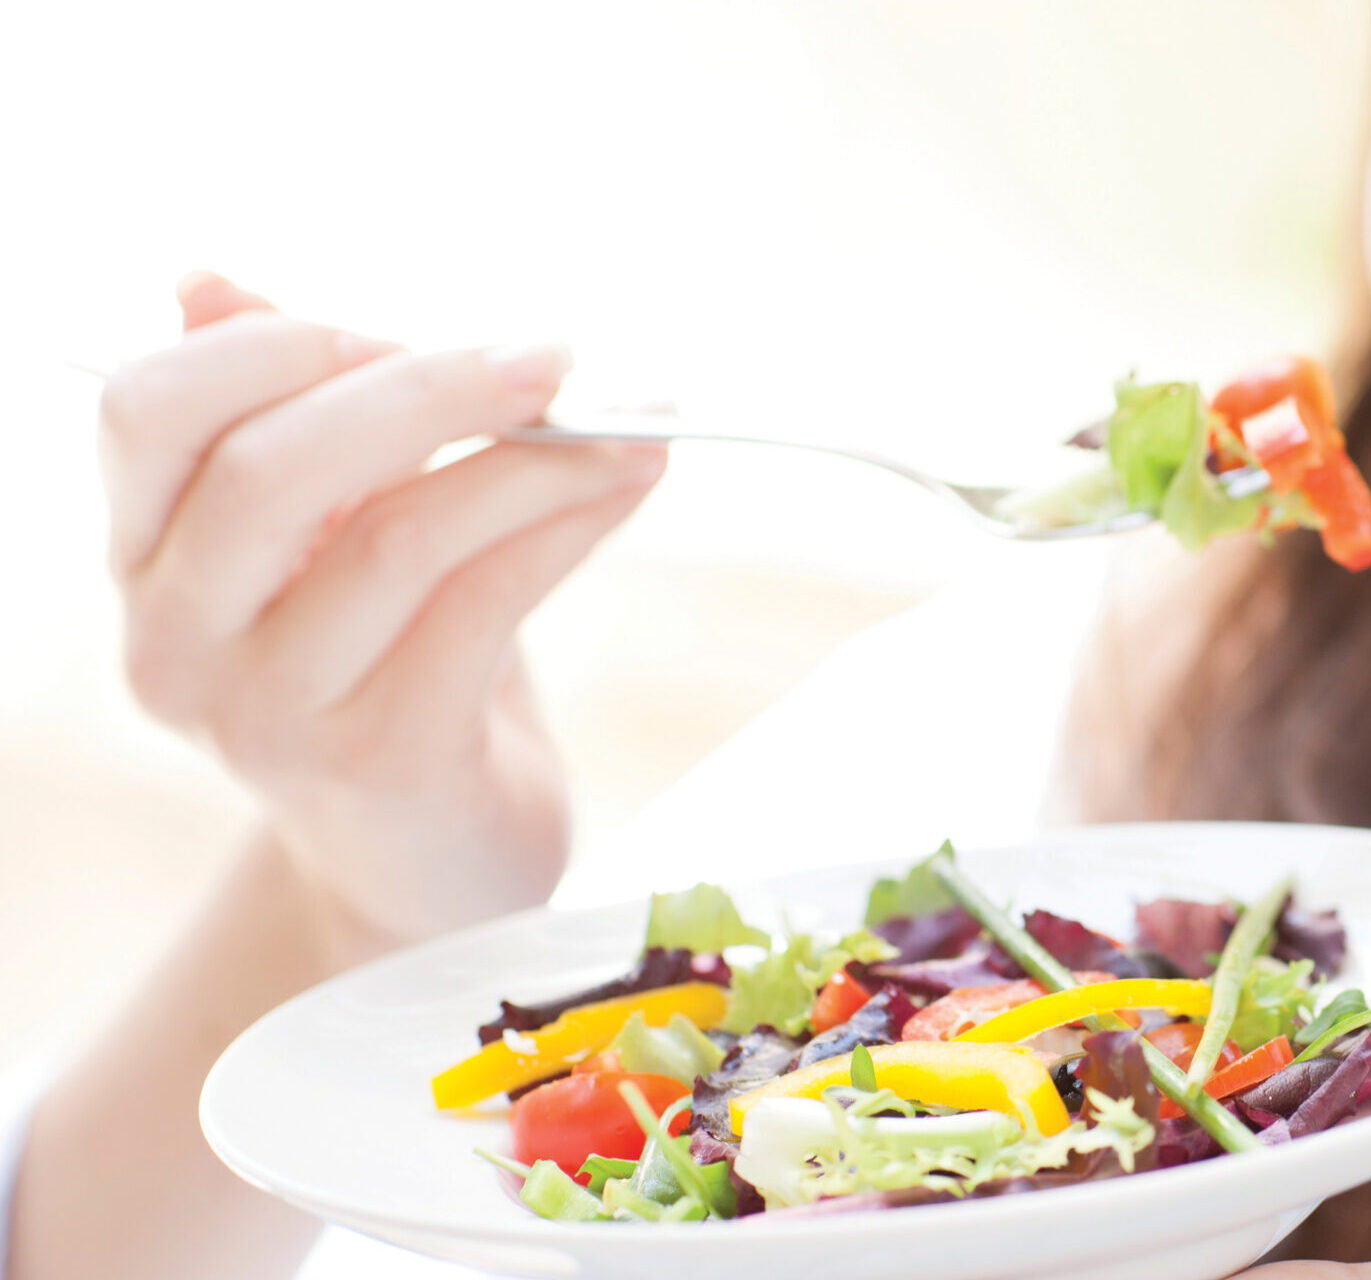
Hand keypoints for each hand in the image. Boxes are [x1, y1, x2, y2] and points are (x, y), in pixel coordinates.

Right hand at [98, 272, 667, 947]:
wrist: (434, 864)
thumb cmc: (393, 668)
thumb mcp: (335, 534)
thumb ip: (292, 420)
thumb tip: (208, 278)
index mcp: (148, 560)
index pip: (148, 411)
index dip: (273, 345)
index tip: (399, 325)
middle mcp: (179, 642)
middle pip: (272, 467)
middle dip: (429, 389)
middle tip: (554, 358)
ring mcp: (271, 714)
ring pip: (395, 537)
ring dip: (535, 460)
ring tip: (634, 425)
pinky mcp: (381, 761)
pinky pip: (480, 607)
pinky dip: (565, 527)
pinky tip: (626, 488)